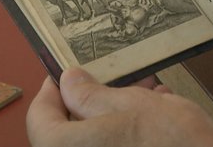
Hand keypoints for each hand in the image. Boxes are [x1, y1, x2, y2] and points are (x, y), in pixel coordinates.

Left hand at [27, 67, 212, 146]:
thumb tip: (69, 81)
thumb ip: (91, 93)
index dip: (53, 89)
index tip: (67, 73)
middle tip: (111, 77)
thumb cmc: (172, 142)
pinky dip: (127, 134)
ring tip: (144, 90)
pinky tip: (157, 113)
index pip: (39, 117)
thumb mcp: (130, 104)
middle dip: (92, 99)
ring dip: (115, 114)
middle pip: (68, 130)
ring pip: (97, 138)